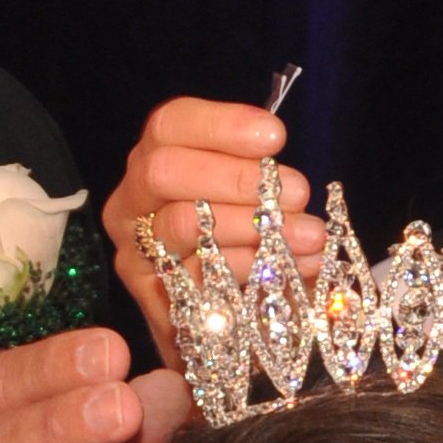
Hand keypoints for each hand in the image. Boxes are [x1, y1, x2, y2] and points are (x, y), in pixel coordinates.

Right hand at [104, 99, 327, 368]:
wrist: (226, 317)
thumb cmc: (241, 235)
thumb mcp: (249, 195)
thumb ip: (255, 172)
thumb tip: (285, 171)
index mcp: (152, 159)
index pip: (171, 125)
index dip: (221, 125)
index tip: (275, 136)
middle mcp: (131, 201)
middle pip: (165, 171)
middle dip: (235, 178)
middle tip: (297, 191)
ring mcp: (135, 250)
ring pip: (180, 225)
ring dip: (251, 227)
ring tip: (310, 235)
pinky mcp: (151, 298)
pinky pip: (195, 277)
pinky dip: (249, 272)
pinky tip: (294, 269)